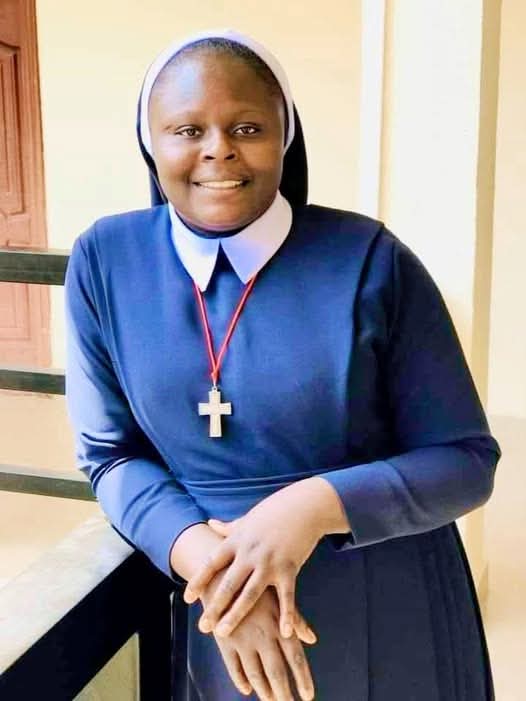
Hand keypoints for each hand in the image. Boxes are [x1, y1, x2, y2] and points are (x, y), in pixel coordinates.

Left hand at [184, 478, 327, 638]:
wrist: (305, 505)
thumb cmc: (274, 511)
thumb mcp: (248, 518)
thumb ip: (228, 527)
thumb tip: (210, 523)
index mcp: (238, 540)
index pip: (212, 562)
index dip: (199, 580)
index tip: (186, 598)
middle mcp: (250, 552)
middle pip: (228, 583)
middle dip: (214, 605)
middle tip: (203, 626)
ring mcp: (270, 561)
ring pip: (250, 593)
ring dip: (236, 614)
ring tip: (223, 632)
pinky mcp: (289, 568)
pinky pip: (287, 596)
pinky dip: (287, 614)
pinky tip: (284, 631)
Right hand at [209, 584, 315, 700]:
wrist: (222, 575)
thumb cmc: (255, 587)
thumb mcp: (277, 599)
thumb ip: (295, 620)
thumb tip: (312, 638)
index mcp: (278, 623)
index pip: (295, 657)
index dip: (303, 679)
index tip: (308, 696)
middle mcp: (263, 634)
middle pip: (276, 671)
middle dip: (284, 693)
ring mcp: (243, 639)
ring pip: (256, 674)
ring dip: (264, 692)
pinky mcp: (224, 642)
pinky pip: (234, 668)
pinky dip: (241, 681)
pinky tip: (247, 689)